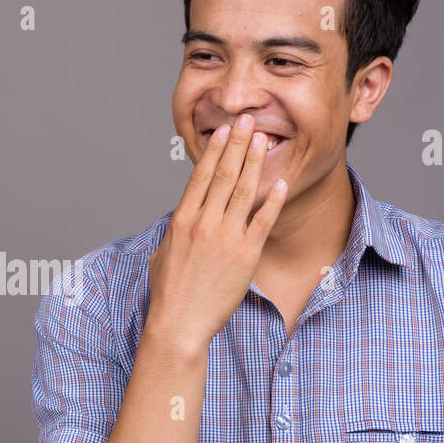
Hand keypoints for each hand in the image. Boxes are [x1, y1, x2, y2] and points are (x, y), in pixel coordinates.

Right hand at [147, 113, 292, 352]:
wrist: (179, 323)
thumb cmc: (168, 293)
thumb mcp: (163, 254)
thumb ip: (176, 231)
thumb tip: (184, 218)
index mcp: (182, 220)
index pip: (201, 175)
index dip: (215, 150)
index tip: (224, 131)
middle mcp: (204, 223)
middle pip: (224, 174)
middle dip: (238, 144)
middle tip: (249, 119)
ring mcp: (225, 237)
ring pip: (243, 191)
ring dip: (256, 162)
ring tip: (265, 140)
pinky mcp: (245, 255)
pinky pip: (262, 221)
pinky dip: (272, 201)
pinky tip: (280, 183)